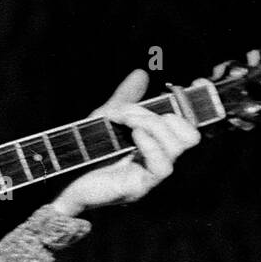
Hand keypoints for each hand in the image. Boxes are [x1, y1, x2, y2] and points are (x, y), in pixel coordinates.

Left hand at [53, 69, 200, 216]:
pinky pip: (162, 166)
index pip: (190, 127)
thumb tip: (141, 73)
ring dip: (150, 124)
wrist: (62, 179)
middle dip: (162, 115)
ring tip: (124, 121)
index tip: (197, 83)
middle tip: (128, 113)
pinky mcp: (140, 188)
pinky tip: (133, 136)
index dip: (198, 105)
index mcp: (156, 144)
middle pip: (190, 136)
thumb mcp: (106, 119)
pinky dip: (150, 144)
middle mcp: (159, 161)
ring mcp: (151, 176)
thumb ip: (126, 99)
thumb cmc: (86, 152)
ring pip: (177, 147)